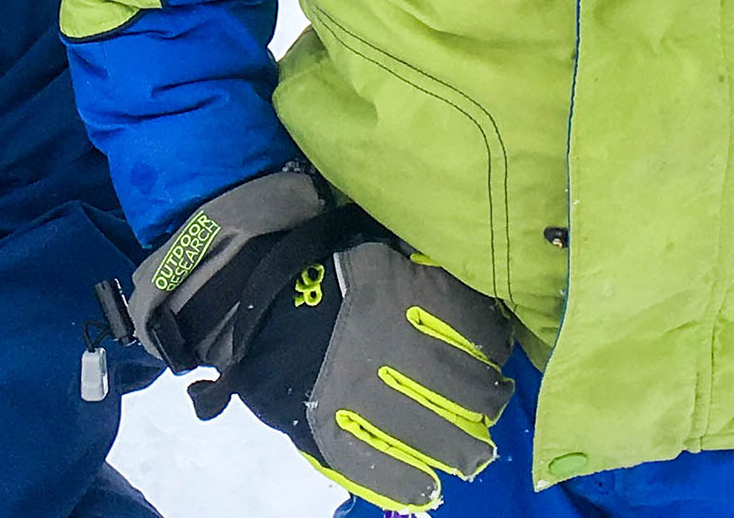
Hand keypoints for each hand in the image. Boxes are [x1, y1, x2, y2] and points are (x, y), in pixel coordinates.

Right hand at [127, 168, 514, 513]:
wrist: (238, 292)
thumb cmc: (314, 263)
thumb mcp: (375, 246)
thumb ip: (420, 269)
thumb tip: (466, 292)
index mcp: (405, 292)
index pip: (479, 330)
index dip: (495, 344)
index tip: (495, 352)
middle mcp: (391, 346)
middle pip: (468, 391)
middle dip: (489, 403)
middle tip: (492, 405)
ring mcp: (359, 394)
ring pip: (436, 435)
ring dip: (463, 449)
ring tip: (471, 454)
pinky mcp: (325, 429)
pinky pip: (379, 468)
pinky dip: (408, 483)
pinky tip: (427, 487)